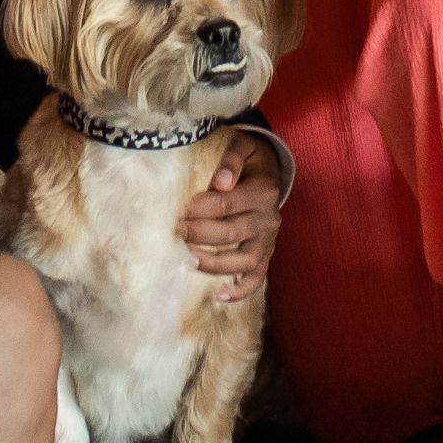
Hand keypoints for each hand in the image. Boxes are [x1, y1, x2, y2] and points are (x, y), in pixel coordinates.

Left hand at [177, 132, 282, 303]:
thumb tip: (221, 182)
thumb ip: (232, 159)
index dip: (199, 209)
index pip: (226, 204)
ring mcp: (269, 240)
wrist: (269, 171)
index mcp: (263, 190)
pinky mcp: (266, 254)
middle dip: (198, 234)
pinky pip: (257, 277)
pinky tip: (219, 296)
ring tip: (189, 261)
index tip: (176, 211)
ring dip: (215, 264)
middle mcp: (269, 218)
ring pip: (245, 260)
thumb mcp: (243, 146)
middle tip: (173, 232)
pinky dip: (241, 290)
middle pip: (231, 232)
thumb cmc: (248, 159)